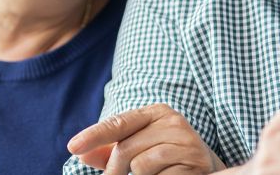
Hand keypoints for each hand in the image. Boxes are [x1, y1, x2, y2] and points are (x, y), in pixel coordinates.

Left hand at [67, 103, 225, 174]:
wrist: (206, 167)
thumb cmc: (166, 157)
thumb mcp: (138, 148)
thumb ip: (110, 150)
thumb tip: (81, 154)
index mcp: (156, 112)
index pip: (119, 124)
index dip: (94, 135)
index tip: (73, 148)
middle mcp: (173, 121)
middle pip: (125, 148)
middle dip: (115, 169)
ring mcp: (186, 141)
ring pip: (141, 164)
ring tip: (154, 174)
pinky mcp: (195, 162)